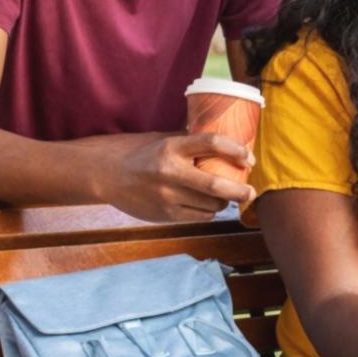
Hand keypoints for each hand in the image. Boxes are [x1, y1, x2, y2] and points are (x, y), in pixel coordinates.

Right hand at [103, 132, 255, 221]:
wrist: (107, 175)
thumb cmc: (141, 153)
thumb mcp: (164, 139)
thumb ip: (191, 141)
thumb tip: (226, 140)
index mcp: (171, 147)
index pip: (211, 143)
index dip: (235, 150)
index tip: (248, 157)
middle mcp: (170, 172)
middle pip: (216, 185)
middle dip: (239, 190)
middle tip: (250, 191)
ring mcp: (166, 196)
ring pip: (210, 205)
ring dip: (223, 202)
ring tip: (224, 196)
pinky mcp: (164, 215)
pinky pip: (198, 216)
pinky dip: (208, 211)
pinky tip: (206, 205)